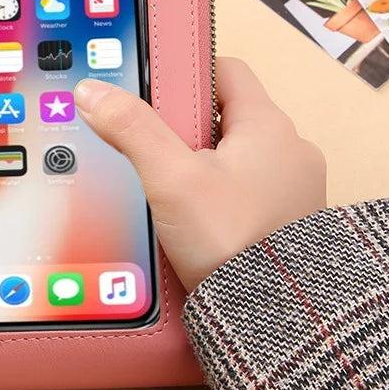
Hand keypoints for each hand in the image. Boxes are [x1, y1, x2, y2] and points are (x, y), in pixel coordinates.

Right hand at [74, 58, 325, 291]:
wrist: (278, 318)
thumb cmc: (232, 239)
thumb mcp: (170, 178)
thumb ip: (132, 129)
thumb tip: (92, 91)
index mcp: (269, 125)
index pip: (227, 71)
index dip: (188, 76)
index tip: (157, 96)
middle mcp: (292, 150)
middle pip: (229, 116)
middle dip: (189, 129)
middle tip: (153, 149)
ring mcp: (296, 189)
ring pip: (239, 158)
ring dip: (205, 166)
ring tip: (169, 189)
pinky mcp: (291, 223)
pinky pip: (249, 192)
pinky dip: (222, 197)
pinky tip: (197, 220)